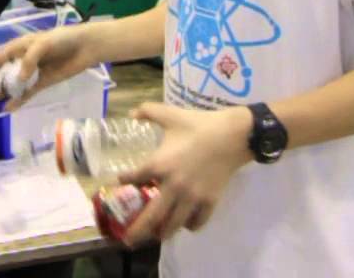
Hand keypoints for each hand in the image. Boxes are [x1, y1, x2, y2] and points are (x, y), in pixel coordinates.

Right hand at [0, 26, 96, 110]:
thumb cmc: (62, 40)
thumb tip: (18, 79)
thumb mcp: (43, 44)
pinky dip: (16, 101)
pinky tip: (6, 109)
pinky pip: (25, 94)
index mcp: (17, 48)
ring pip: (8, 86)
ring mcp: (30, 74)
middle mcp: (20, 61)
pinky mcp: (41, 83)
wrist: (84, 47)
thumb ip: (29, 60)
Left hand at [116, 103, 253, 246]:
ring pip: (174, 224)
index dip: (125, 181)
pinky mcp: (209, 201)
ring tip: (157, 235)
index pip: (134, 178)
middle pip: (151, 216)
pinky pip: (197, 222)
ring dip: (163, 232)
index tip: (120, 182)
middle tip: (127, 241)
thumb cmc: (199, 124)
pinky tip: (186, 223)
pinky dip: (190, 225)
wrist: (232, 135)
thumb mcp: (171, 114)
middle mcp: (172, 186)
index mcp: (159, 164)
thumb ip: (149, 111)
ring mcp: (192, 197)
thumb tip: (132, 113)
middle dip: (138, 231)